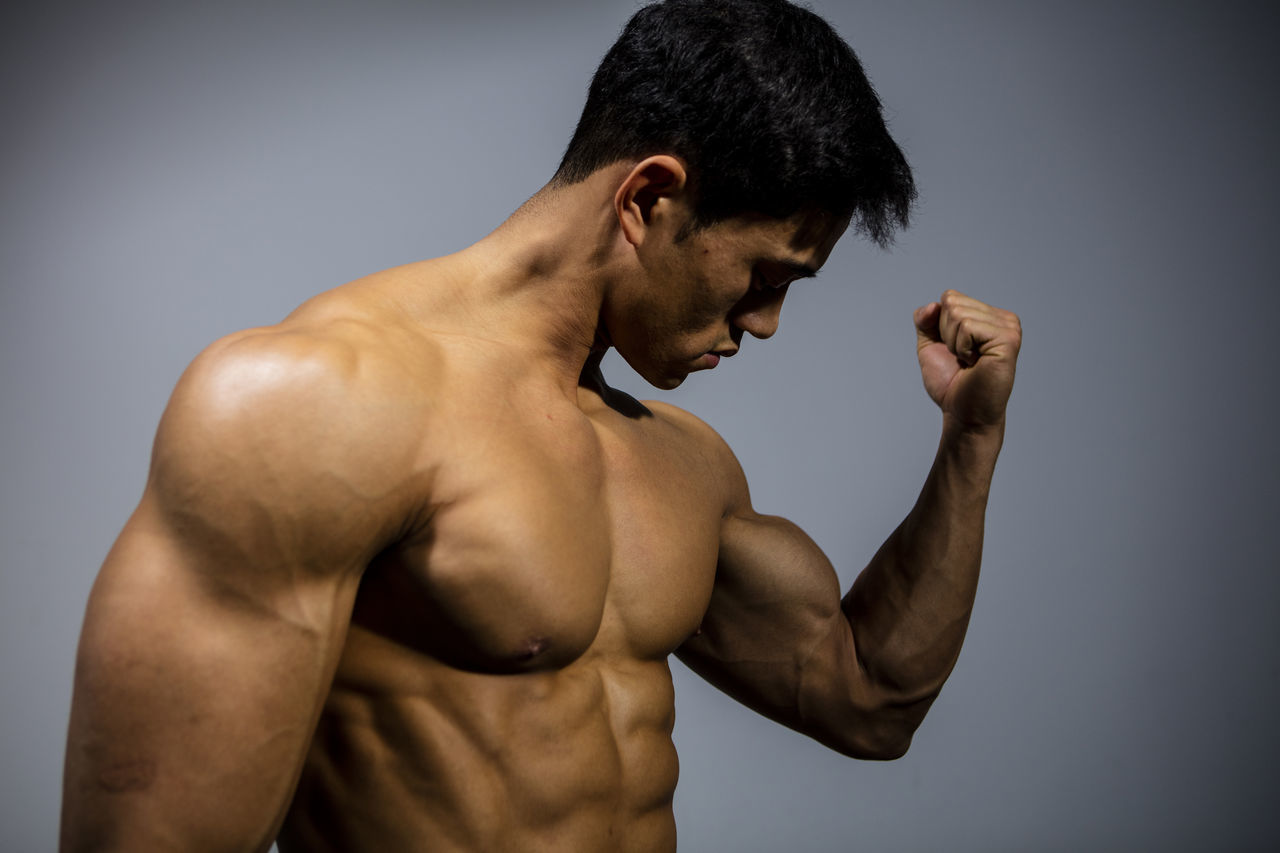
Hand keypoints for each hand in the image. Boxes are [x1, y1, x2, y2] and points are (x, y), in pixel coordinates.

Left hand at [914, 290, 1020, 431]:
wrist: (962, 413)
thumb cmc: (951, 383)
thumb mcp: (930, 345)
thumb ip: (925, 320)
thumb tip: (933, 304)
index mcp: (989, 316)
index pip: (949, 297)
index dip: (940, 326)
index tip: (955, 350)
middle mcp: (1003, 318)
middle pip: (952, 302)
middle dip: (945, 334)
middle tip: (962, 358)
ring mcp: (1008, 327)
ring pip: (958, 313)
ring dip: (954, 343)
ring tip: (970, 362)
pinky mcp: (1008, 339)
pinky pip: (968, 326)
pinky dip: (962, 347)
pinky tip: (976, 363)